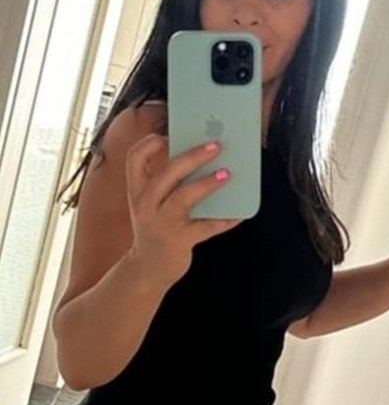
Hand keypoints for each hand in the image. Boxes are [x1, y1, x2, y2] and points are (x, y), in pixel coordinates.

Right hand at [125, 133, 241, 287]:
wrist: (148, 268)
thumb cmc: (156, 228)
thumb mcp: (151, 205)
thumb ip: (167, 184)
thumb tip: (203, 161)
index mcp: (137, 191)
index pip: (135, 158)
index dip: (151, 143)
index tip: (171, 136)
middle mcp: (145, 205)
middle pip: (167, 173)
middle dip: (192, 156)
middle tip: (216, 146)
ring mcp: (161, 224)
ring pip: (183, 197)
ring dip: (206, 184)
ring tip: (227, 174)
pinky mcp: (179, 241)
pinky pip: (205, 227)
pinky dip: (224, 219)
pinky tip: (238, 213)